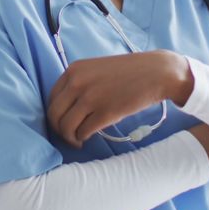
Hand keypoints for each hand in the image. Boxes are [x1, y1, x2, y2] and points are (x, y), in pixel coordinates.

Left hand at [47, 50, 191, 148]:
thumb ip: (79, 83)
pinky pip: (83, 132)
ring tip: (78, 140)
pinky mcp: (105, 113)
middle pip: (54, 115)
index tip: (62, 122)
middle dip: (58, 130)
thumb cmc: (128, 72)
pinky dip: (83, 138)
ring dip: (70, 137)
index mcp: (73, 70)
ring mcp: (90, 98)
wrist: (156, 72)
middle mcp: (77, 82)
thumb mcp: (96, 69)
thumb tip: (66, 107)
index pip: (52, 98)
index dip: (55, 114)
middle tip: (68, 136)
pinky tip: (88, 138)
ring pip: (66, 126)